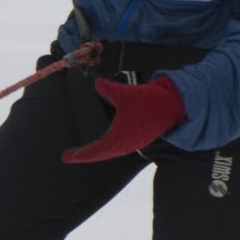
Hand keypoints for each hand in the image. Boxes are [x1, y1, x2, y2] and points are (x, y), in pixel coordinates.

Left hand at [63, 76, 185, 162]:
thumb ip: (107, 89)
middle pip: (100, 154)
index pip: (95, 150)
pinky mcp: (137, 139)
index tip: (67, 157)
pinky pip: (118, 147)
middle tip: (70, 156)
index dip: (80, 155)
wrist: (173, 105)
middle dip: (85, 155)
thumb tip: (96, 83)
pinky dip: (108, 148)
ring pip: (110, 152)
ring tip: (83, 153)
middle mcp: (124, 145)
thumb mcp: (124, 93)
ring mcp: (132, 144)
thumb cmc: (148, 101)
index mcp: (119, 138)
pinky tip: (104, 144)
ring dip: (97, 153)